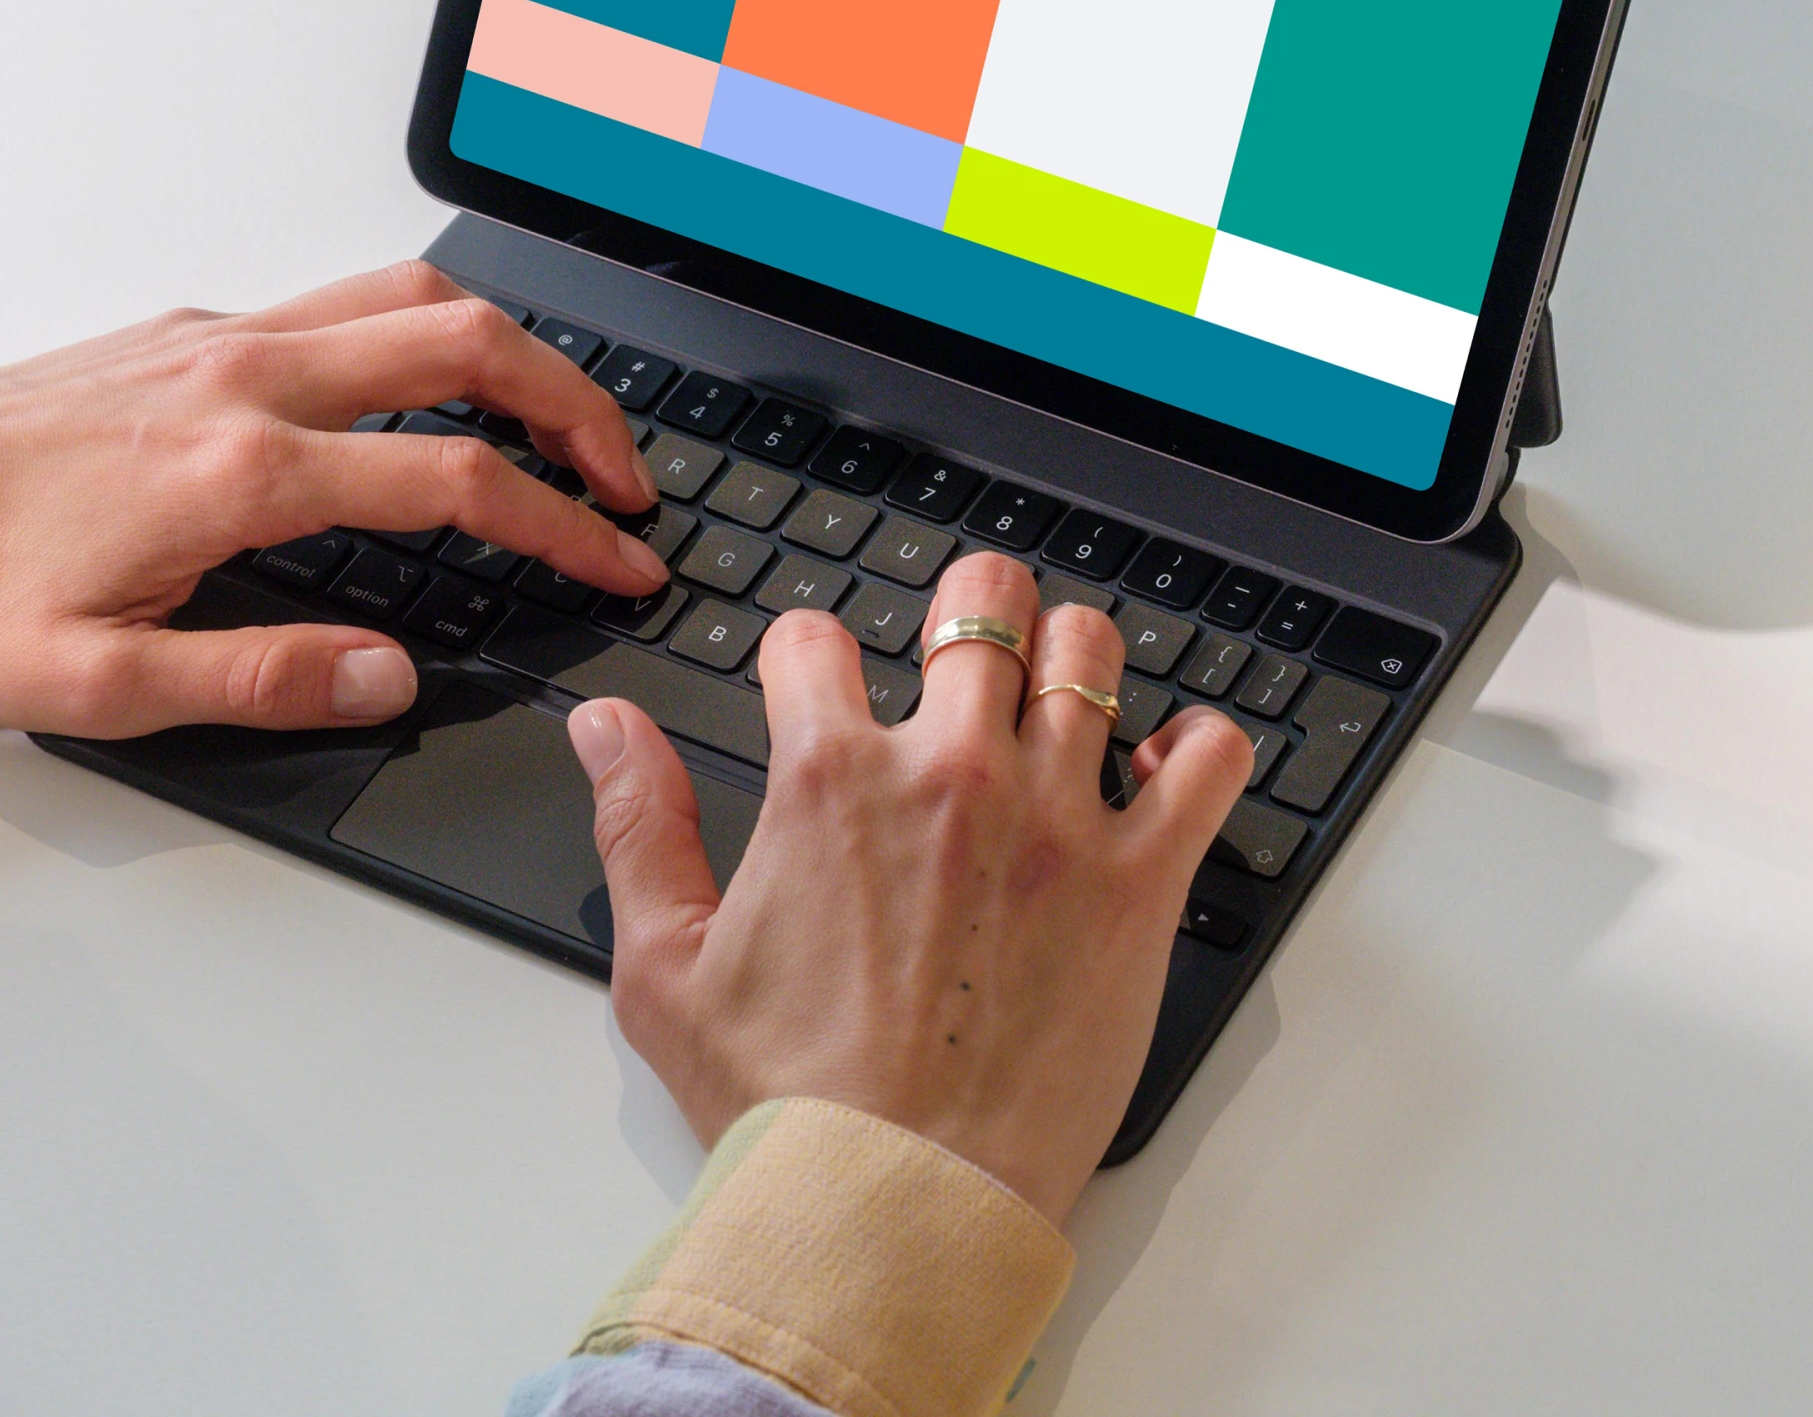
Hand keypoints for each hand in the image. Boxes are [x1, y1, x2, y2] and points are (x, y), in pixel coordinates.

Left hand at [0, 259, 662, 734]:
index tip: (617, 562)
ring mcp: (222, 339)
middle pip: (464, 343)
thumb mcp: (97, 686)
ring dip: (510, 348)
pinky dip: (427, 332)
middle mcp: (245, 380)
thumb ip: (257, 680)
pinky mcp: (194, 329)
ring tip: (559, 419)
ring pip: (410, 295)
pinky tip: (429, 391)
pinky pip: (344, 299)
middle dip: (575, 404)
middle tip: (625, 476)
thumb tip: (390, 675)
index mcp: (239, 473)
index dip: (559, 524)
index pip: (451, 480)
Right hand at [569, 547, 1255, 1221]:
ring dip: (1073, 655)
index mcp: (831, 780)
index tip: (819, 685)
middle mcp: (952, 773)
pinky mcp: (1139, 883)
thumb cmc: (784, 1107)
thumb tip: (605, 728)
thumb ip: (638, 824)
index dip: (807, 656)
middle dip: (969, 607)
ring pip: (1091, 653)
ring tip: (1062, 689)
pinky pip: (1207, 760)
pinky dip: (1196, 746)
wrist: (895, 1207)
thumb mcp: (667, 966)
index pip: (816, 638)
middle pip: (981, 604)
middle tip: (968, 642)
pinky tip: (1161, 767)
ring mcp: (1057, 820)